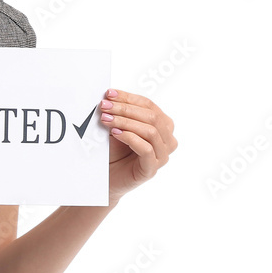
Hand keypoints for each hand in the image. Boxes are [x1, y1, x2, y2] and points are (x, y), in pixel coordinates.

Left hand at [99, 88, 176, 204]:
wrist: (106, 178)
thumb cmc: (114, 152)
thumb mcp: (117, 127)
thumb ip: (119, 113)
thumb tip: (110, 96)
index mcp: (162, 125)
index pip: (149, 105)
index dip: (128, 97)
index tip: (109, 94)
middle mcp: (167, 140)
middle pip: (151, 117)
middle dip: (125, 109)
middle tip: (105, 106)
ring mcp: (162, 156)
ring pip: (150, 131)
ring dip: (126, 122)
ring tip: (107, 120)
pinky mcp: (152, 169)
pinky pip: (146, 149)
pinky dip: (130, 138)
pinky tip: (115, 134)